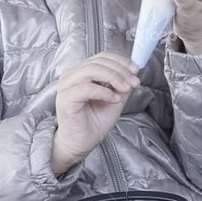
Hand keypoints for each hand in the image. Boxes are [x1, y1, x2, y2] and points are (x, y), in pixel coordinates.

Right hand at [51, 52, 139, 173]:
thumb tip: (133, 72)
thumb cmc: (93, 123)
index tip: (135, 70)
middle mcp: (71, 76)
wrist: (82, 143)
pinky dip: (104, 91)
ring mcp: (66, 86)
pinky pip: (87, 88)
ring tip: (125, 88)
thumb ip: (122, 85)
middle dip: (120, 70)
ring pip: (91, 70)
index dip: (120, 61)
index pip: (101, 57)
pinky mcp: (65, 98)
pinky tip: (113, 99)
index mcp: (81, 73)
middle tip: (133, 82)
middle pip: (97, 62)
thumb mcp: (115, 99)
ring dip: (113, 77)